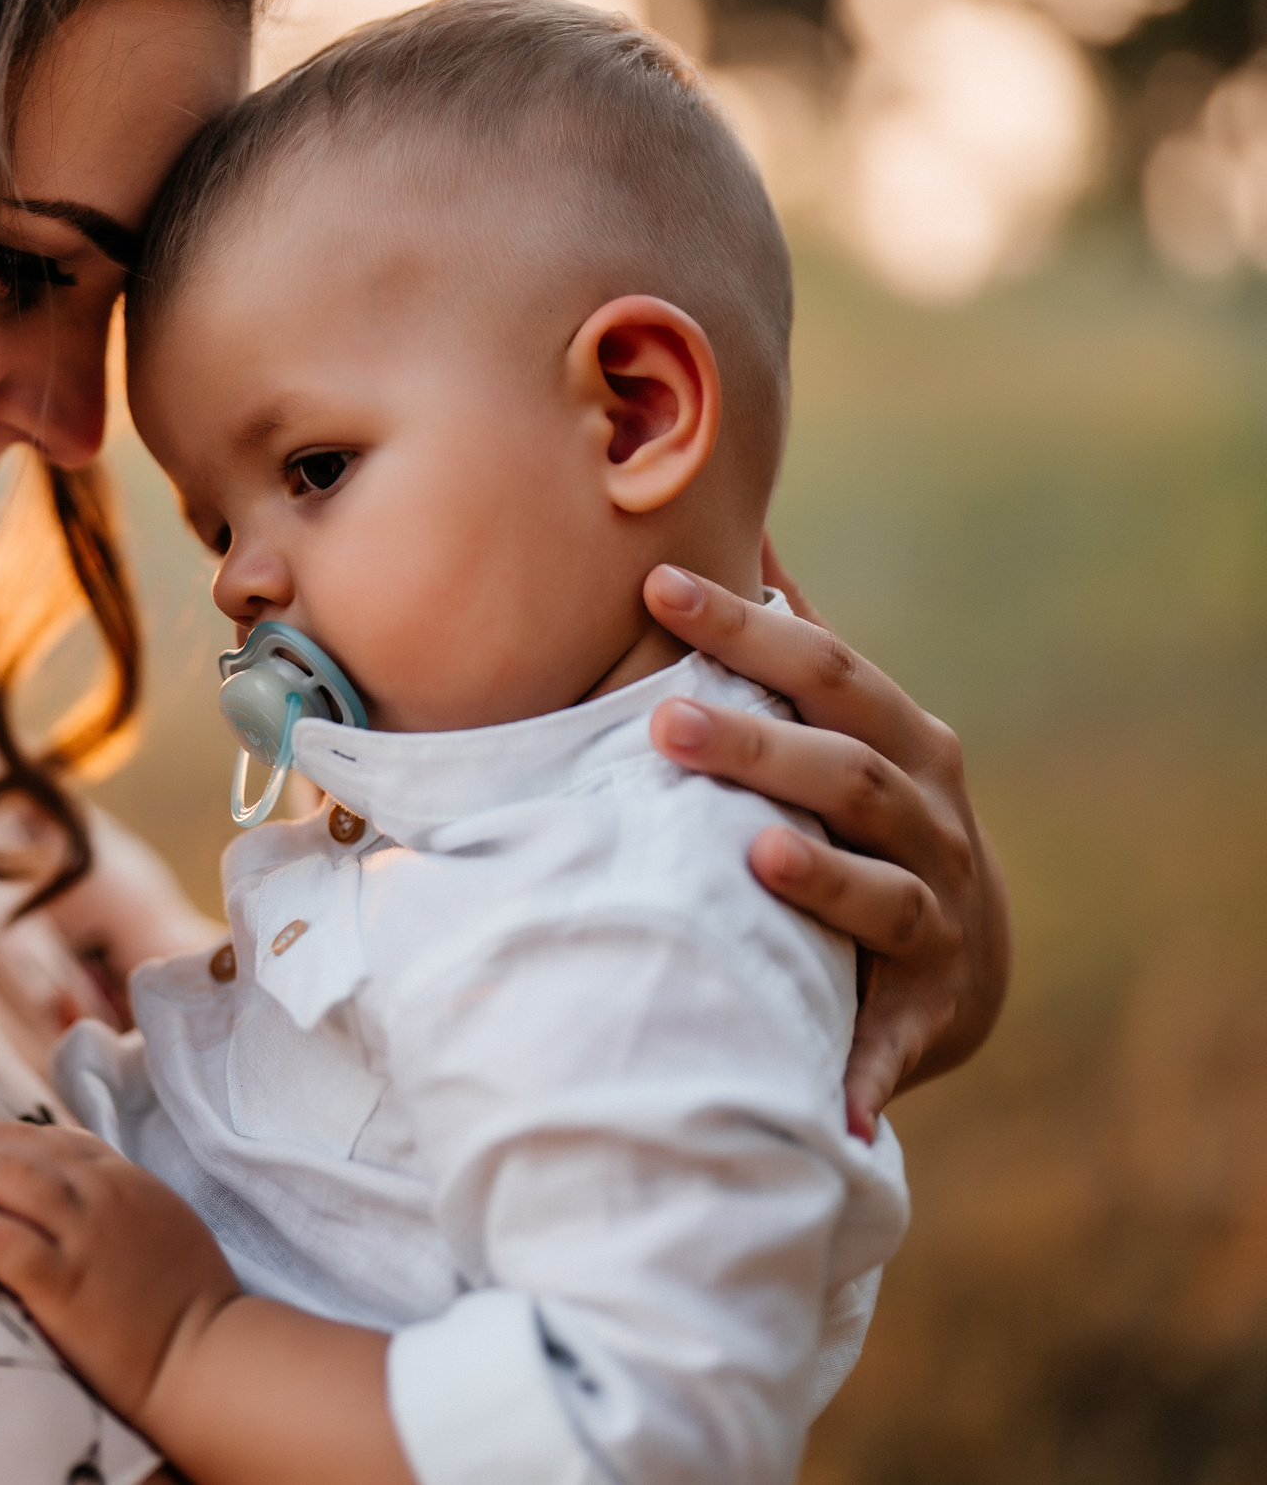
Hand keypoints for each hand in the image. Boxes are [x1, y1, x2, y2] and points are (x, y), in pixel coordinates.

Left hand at [0, 1124, 409, 1484]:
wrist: (209, 1357)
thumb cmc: (190, 1300)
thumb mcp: (161, 1223)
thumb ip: (117, 1199)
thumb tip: (69, 1195)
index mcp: (125, 1177)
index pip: (51, 1137)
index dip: (0, 1134)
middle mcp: (102, 1193)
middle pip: (18, 1147)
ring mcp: (83, 1234)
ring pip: (5, 1177)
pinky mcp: (63, 1281)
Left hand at [643, 543, 1012, 1138]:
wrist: (962, 956)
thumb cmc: (865, 812)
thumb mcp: (842, 724)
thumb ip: (791, 636)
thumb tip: (745, 520)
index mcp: (897, 737)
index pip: (822, 666)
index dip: (743, 624)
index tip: (654, 587)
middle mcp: (928, 817)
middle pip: (846, 770)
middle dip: (759, 743)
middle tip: (663, 721)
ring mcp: (936, 911)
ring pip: (882, 887)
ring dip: (818, 878)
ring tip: (754, 856)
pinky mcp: (927, 1009)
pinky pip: (895, 1038)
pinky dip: (867, 1067)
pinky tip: (834, 1098)